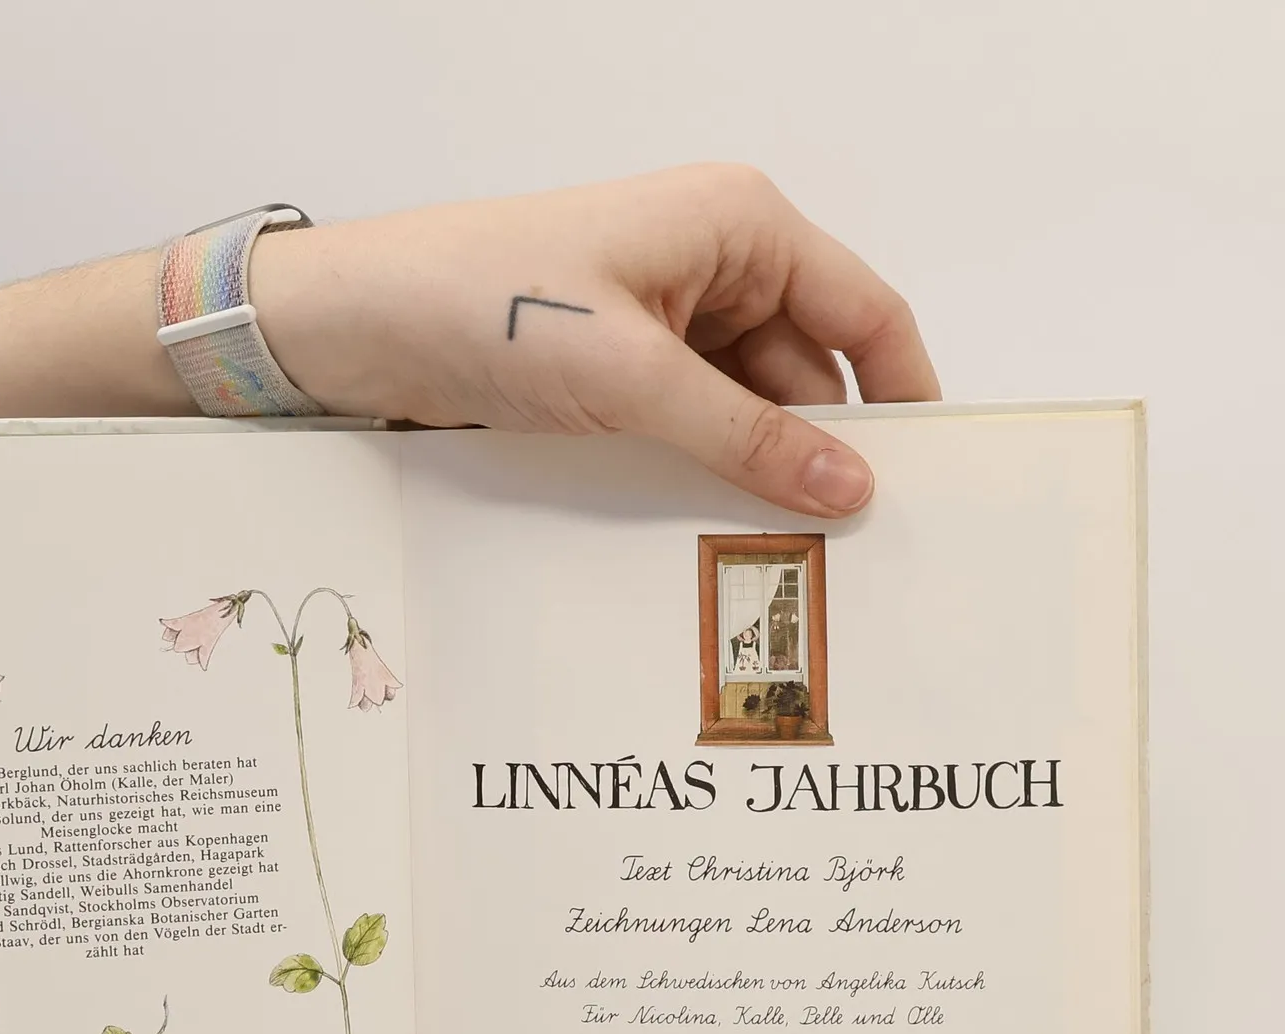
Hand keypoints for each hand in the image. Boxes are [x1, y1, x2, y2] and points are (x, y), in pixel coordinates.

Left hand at [258, 164, 938, 516]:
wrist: (357, 325)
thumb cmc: (490, 306)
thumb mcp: (633, 376)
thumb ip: (745, 435)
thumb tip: (849, 487)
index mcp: (739, 226)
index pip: (864, 313)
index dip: (902, 395)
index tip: (927, 481)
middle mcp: (713, 263)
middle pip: (807, 369)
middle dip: (823, 451)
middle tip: (849, 550)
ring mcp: (662, 318)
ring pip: (745, 405)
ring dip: (756, 471)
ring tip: (781, 555)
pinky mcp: (617, 367)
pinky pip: (689, 422)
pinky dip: (703, 470)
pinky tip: (713, 529)